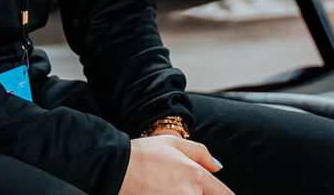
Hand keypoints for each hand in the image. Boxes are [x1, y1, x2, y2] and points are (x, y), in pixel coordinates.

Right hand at [118, 135, 233, 194]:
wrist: (116, 168)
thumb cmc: (142, 153)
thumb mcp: (173, 143)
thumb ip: (200, 154)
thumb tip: (217, 167)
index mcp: (196, 176)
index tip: (218, 193)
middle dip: (201, 193)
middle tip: (182, 184)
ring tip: (168, 187)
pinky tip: (161, 191)